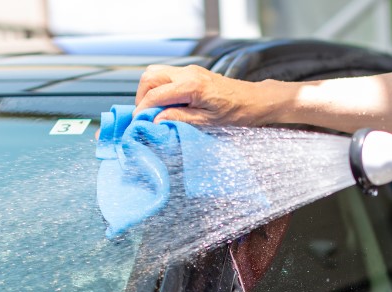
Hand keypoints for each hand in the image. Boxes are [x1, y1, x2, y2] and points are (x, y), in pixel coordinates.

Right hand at [135, 64, 273, 126]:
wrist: (253, 100)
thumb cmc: (236, 113)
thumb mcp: (208, 122)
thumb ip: (180, 118)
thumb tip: (156, 119)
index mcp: (191, 86)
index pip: (156, 94)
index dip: (143, 108)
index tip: (138, 122)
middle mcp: (187, 73)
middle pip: (149, 77)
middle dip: (142, 96)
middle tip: (145, 115)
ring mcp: (188, 70)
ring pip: (155, 72)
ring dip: (148, 90)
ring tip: (153, 110)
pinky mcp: (191, 72)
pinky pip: (165, 75)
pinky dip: (158, 88)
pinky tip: (165, 104)